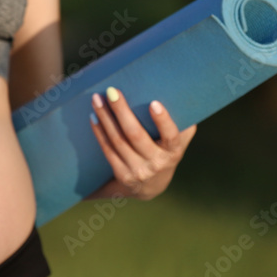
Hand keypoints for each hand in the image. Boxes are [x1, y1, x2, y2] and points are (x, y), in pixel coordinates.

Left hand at [87, 86, 196, 200]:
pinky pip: (108, 150)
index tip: (154, 103)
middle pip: (135, 135)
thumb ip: (182, 122)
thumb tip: (178, 93)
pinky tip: (94, 117)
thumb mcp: (181, 140)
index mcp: (174, 151)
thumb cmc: (167, 150)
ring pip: (118, 141)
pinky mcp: (122, 174)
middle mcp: (156, 163)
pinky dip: (99, 132)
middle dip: (122, 111)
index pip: (171, 136)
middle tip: (112, 91)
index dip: (163, 120)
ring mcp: (138, 171)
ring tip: (97, 99)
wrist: (153, 185)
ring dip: (105, 118)